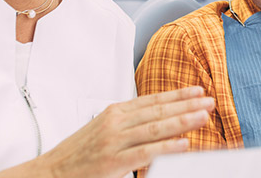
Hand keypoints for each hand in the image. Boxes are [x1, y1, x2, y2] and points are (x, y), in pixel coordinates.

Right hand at [0, 86, 214, 177]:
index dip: (178, 95)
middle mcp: (116, 123)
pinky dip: (167, 147)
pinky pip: (146, 153)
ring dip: (183, 121)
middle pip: (158, 110)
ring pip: (156, 128)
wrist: (50, 172)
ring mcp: (115, 142)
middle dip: (187, 105)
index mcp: (115, 112)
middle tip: (210, 101)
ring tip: (204, 116)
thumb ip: (129, 123)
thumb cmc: (78, 153)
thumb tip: (158, 120)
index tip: (198, 91)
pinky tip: (184, 143)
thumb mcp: (103, 129)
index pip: (153, 100)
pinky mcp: (113, 162)